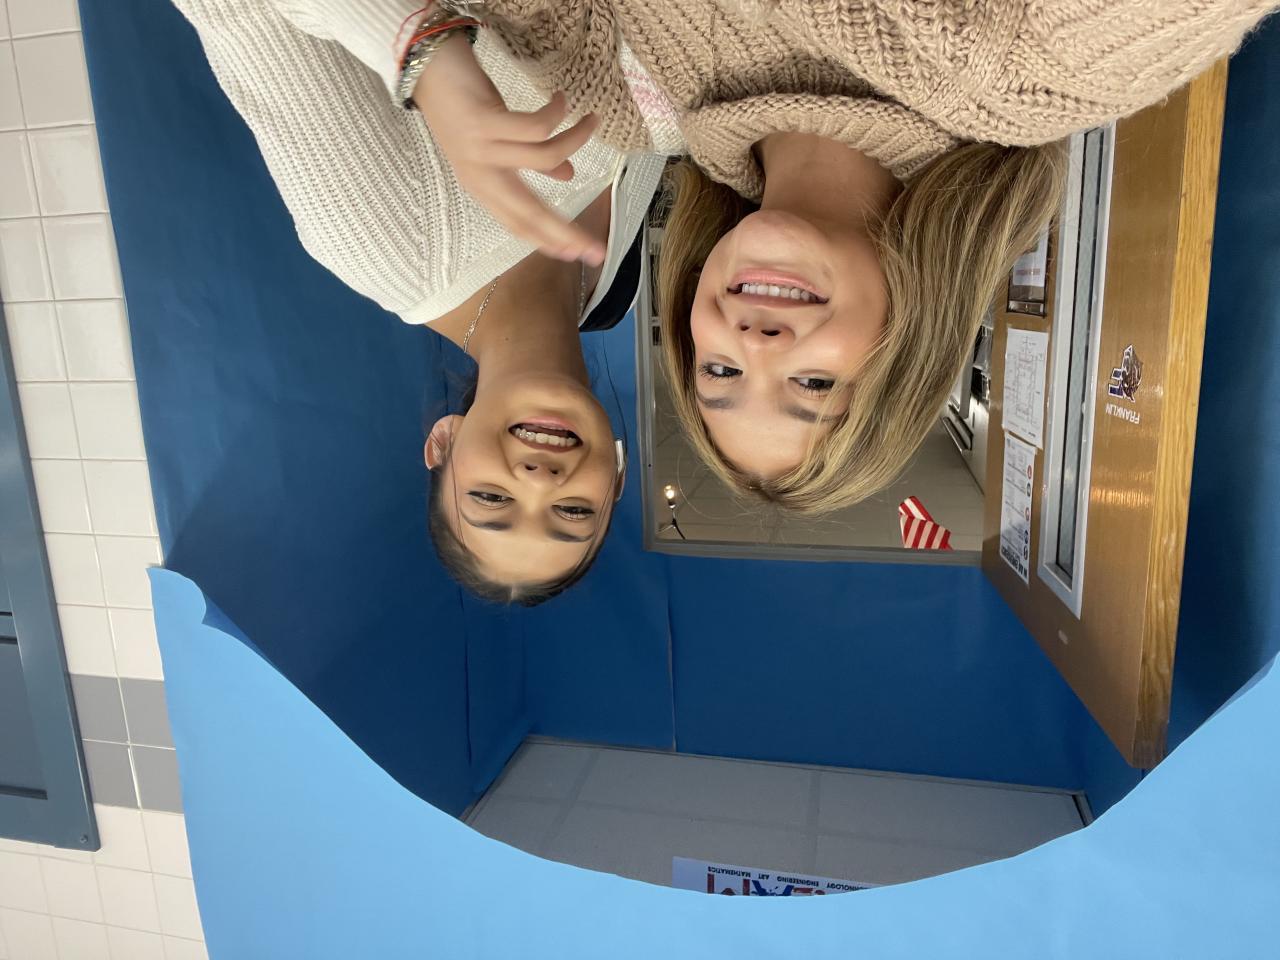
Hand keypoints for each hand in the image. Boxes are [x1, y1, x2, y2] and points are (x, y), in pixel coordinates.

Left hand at [414, 33, 604, 265]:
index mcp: (483, 185)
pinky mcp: (483, 123)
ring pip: (544, 158)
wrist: (423, 67)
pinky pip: (534, 128)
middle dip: (566, 231)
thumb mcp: (498, 143)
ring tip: (591, 122)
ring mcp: (480, 150)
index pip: (519, 225)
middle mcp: (480, 174)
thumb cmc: (463, 105)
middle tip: (595, 247)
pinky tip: (562, 102)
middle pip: (530, 212)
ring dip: (575, 139)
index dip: (549, 241)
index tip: (577, 255)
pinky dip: (556, 115)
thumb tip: (568, 175)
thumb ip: (531, 164)